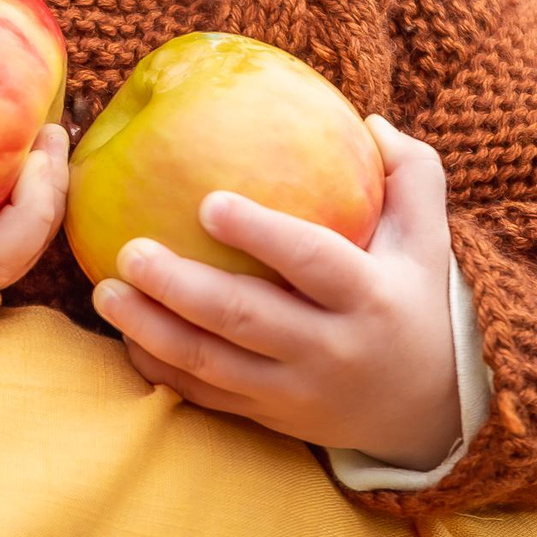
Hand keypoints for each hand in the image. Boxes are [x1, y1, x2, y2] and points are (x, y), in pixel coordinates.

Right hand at [0, 125, 70, 291]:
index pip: (0, 255)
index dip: (30, 208)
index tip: (31, 158)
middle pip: (24, 246)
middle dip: (47, 193)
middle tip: (50, 135)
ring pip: (23, 231)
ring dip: (43, 184)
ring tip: (48, 134)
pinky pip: (7, 212)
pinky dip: (23, 180)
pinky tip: (26, 137)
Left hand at [89, 114, 461, 469]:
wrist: (430, 411)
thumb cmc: (417, 301)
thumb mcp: (429, 240)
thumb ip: (412, 174)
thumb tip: (369, 120)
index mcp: (369, 296)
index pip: (312, 261)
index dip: (261, 233)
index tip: (207, 202)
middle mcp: (332, 349)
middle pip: (246, 318)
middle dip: (181, 286)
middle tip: (129, 251)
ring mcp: (297, 390)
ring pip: (215, 364)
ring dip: (153, 330)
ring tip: (105, 291)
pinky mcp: (271, 416)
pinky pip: (206, 396)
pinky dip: (161, 368)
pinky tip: (125, 334)